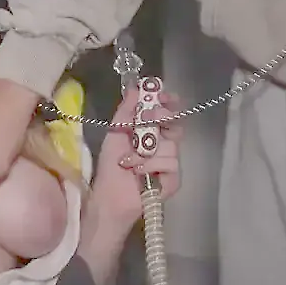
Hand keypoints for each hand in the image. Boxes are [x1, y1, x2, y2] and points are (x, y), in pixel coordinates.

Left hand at [90, 88, 182, 228]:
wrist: (109, 197)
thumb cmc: (110, 166)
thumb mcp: (115, 133)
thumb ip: (126, 111)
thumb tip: (135, 87)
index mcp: (150, 133)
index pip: (167, 113)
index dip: (168, 102)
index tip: (164, 95)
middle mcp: (164, 145)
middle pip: (176, 125)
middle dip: (162, 118)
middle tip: (148, 119)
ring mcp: (170, 163)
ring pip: (171, 145)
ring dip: (146, 151)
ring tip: (129, 161)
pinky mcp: (173, 179)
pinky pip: (170, 163)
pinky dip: (150, 166)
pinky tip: (138, 173)